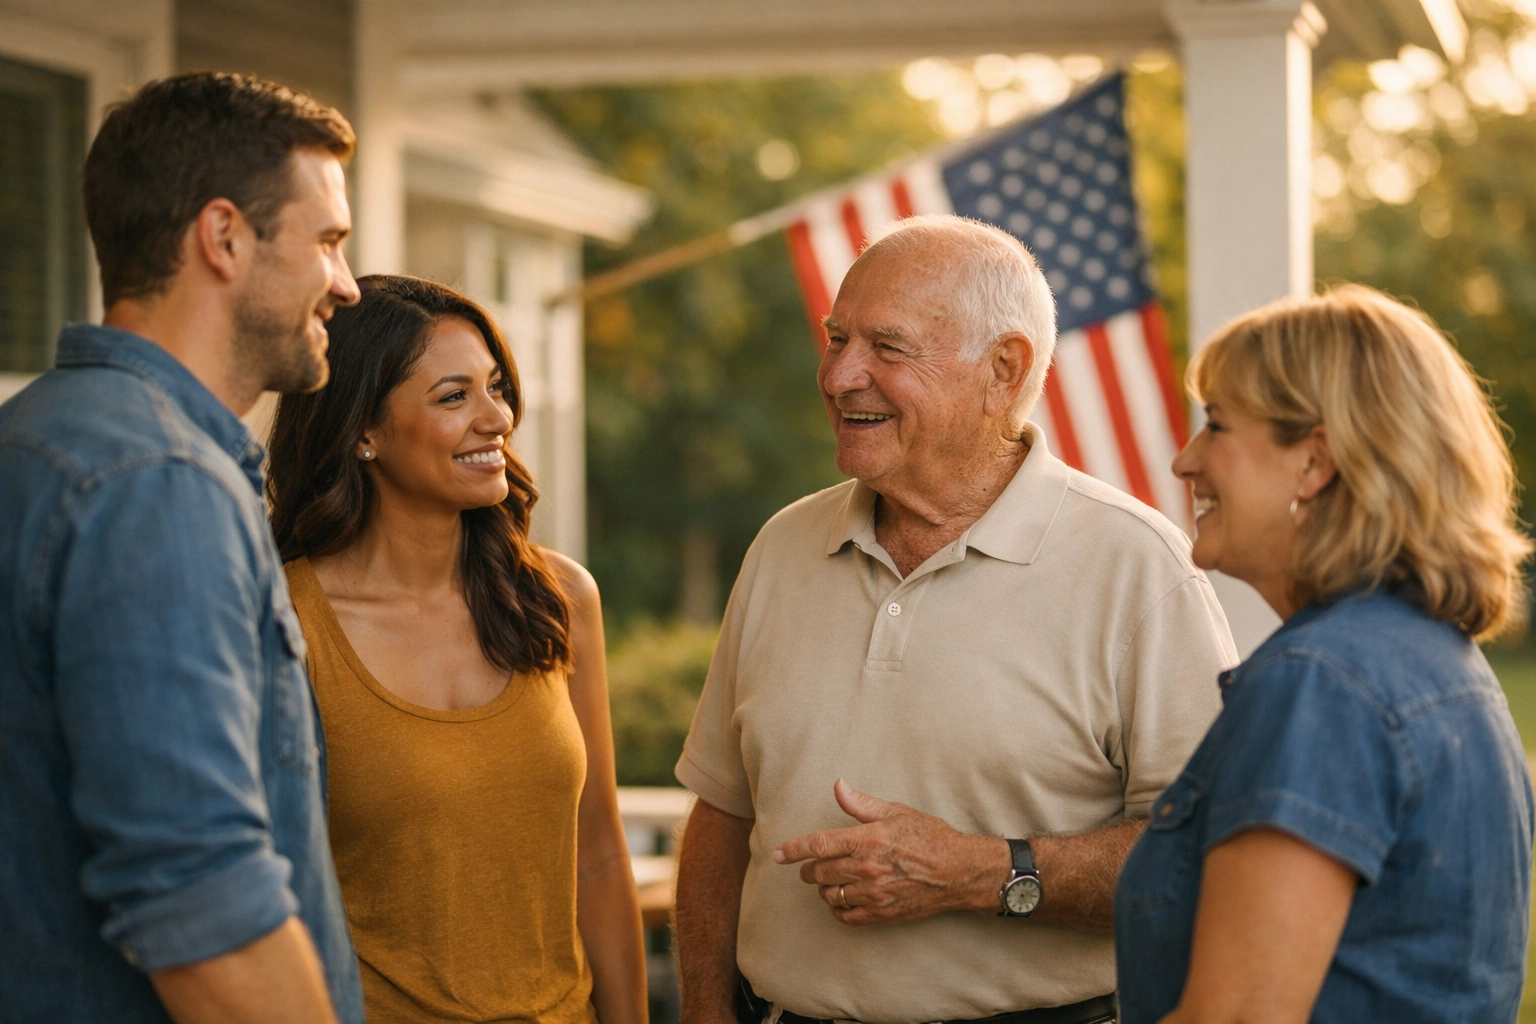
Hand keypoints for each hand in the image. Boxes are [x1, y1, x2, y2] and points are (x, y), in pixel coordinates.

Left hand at [772, 779, 1009, 925]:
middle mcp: (867, 869)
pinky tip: (842, 900)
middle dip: (809, 870)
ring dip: (824, 888)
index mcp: (868, 840)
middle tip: (810, 867)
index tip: (778, 854)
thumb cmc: (930, 837)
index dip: (793, 850)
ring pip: (831, 895)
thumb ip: (861, 803)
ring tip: (830, 881)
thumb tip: (837, 786)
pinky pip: (847, 916)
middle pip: (820, 872)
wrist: (960, 871)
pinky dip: (838, 908)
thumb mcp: (896, 812)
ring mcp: (874, 894)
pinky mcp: (883, 913)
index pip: (818, 845)